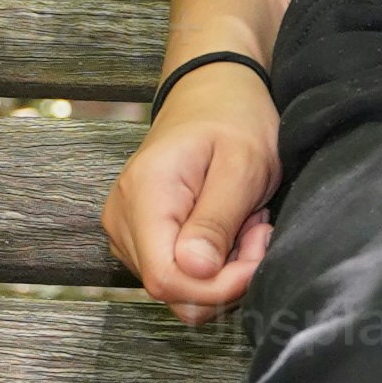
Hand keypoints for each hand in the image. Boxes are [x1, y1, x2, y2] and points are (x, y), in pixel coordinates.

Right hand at [104, 61, 280, 317]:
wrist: (212, 93)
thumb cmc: (233, 119)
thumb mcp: (241, 164)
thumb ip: (216, 219)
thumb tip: (195, 270)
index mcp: (144, 196)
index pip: (165, 279)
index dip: (217, 286)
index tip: (258, 248)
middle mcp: (123, 219)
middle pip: (171, 289)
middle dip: (225, 276)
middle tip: (258, 230)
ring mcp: (127, 231)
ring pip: (177, 288)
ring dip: (222, 269)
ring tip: (244, 222)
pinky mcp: (140, 238)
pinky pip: (177, 274)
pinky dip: (212, 263)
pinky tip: (228, 227)